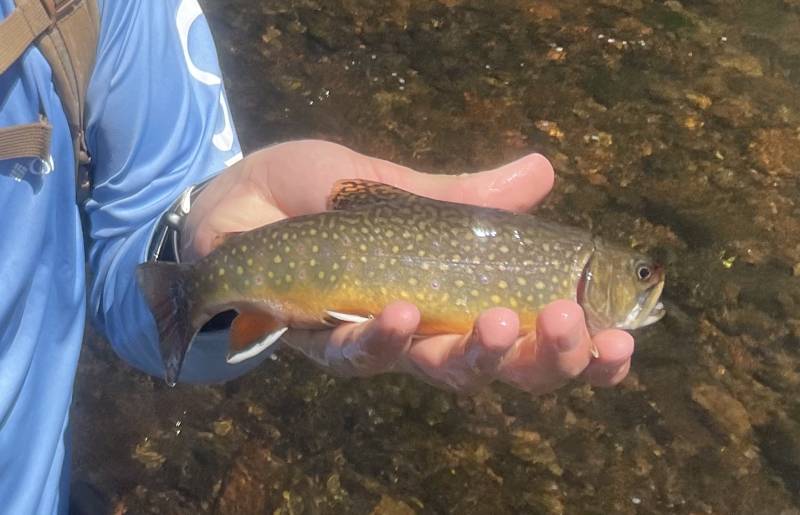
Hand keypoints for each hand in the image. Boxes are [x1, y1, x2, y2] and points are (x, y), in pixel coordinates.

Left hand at [183, 140, 633, 393]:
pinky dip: (385, 336)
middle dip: (545, 360)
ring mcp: (381, 341)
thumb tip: (543, 170)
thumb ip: (470, 195)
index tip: (623, 342)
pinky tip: (404, 311)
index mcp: (462, 294)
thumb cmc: (324, 198)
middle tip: (570, 329)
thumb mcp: (403, 188)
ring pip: (440, 372)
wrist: (239, 202)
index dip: (582, 350)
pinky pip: (362, 354)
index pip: (536, 335)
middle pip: (503, 370)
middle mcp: (432, 330)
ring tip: (501, 322)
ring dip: (477, 355)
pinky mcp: (326, 343)